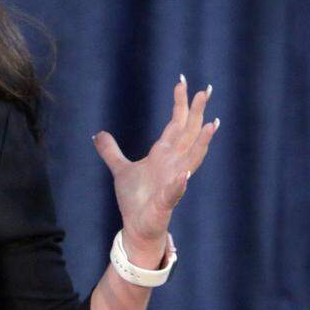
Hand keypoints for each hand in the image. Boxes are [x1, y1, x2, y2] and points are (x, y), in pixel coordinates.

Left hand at [93, 75, 218, 262]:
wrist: (137, 227)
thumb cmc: (136, 199)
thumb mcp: (120, 169)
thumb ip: (110, 151)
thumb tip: (98, 134)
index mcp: (163, 155)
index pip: (175, 124)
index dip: (179, 104)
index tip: (182, 82)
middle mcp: (173, 164)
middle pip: (188, 134)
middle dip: (196, 113)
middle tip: (205, 91)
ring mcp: (173, 182)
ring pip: (192, 159)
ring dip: (201, 143)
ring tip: (211, 125)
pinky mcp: (165, 203)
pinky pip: (174, 192)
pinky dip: (178, 184)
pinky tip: (183, 175)